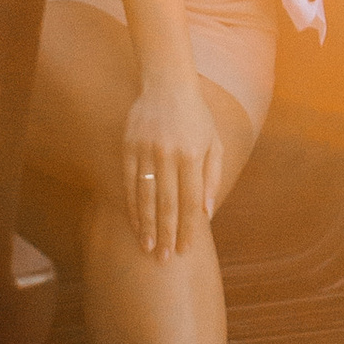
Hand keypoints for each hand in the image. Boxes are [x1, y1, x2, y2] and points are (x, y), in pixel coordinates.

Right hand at [121, 70, 220, 256]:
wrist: (167, 84)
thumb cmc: (196, 116)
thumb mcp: (214, 143)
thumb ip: (212, 177)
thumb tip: (206, 213)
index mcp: (194, 154)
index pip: (190, 201)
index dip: (187, 228)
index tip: (184, 250)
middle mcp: (170, 154)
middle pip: (167, 203)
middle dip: (166, 234)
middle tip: (164, 259)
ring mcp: (147, 150)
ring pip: (145, 196)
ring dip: (146, 226)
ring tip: (147, 248)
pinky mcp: (129, 147)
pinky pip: (130, 183)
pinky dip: (132, 205)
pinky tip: (134, 222)